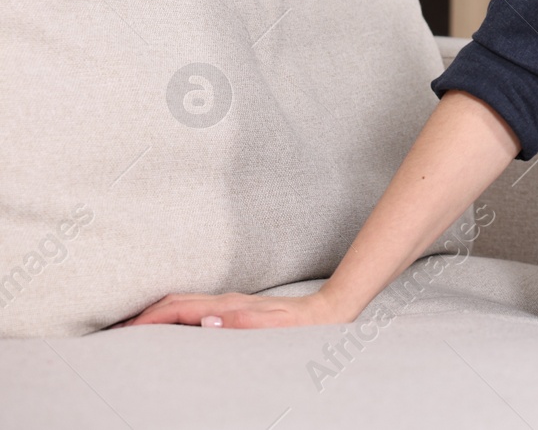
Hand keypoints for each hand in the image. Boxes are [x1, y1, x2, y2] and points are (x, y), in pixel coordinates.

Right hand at [111, 289, 352, 329]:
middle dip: (144, 313)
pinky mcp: (237, 308)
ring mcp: (230, 302)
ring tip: (136, 327)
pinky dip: (175, 314)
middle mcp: (225, 300)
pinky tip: (174, 326)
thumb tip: (205, 320)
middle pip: (174, 300)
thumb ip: (240, 323)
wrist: (325, 312)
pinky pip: (196, 308)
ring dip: (158, 312)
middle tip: (118, 330)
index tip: (124, 331)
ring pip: (184, 302)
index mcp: (227, 306)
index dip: (149, 319)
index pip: (178, 309)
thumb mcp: (272, 326)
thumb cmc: (298, 325)